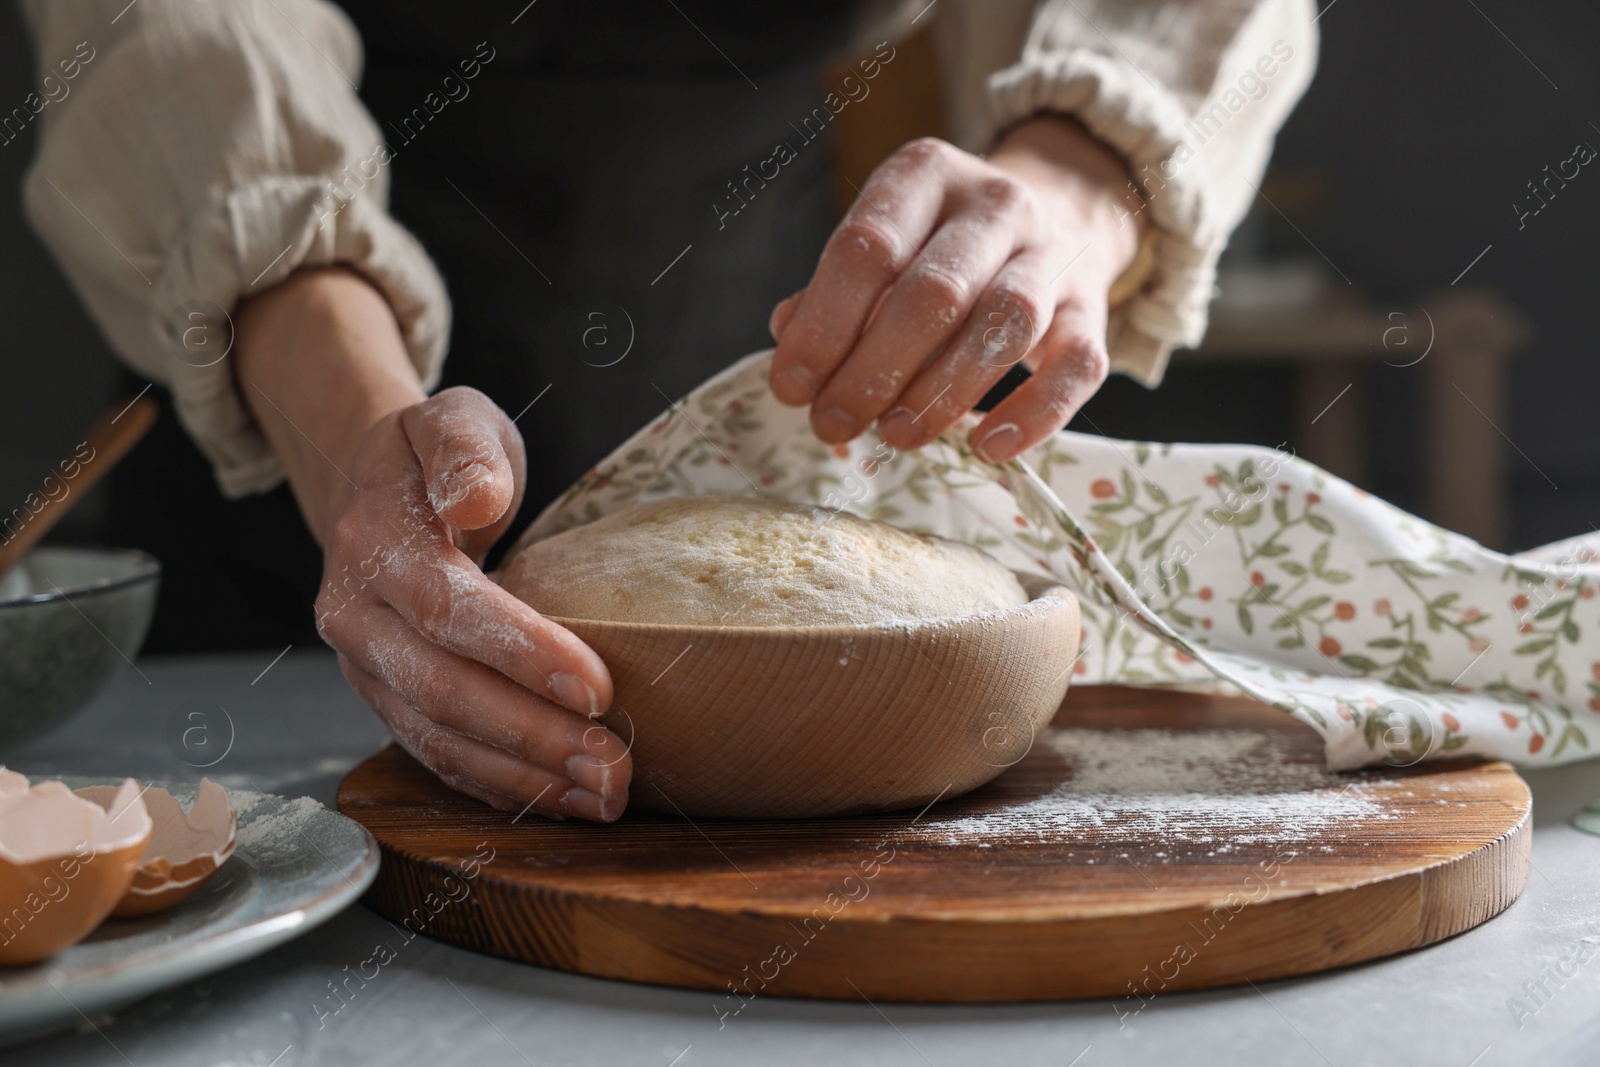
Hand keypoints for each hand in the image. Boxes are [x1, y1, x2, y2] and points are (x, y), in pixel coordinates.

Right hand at [236, 268, 629, 821]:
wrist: (372, 489)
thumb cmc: (435, 458)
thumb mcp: (450, 419)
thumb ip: (463, 449)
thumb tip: (474, 496)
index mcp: (373, 544)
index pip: (445, 608)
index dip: (520, 652)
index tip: (598, 687)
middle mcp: (356, 616)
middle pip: (443, 690)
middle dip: (533, 734)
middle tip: (614, 763)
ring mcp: (366, 668)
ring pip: (439, 738)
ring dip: (524, 775)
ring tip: (604, 794)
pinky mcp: (388, 700)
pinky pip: (440, 755)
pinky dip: (502, 786)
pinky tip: (564, 799)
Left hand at [767, 116, 1144, 462]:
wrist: (1058, 211)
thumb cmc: (940, 244)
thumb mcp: (883, 242)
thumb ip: (832, 291)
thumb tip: (792, 344)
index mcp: (926, 175)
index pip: (868, 248)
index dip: (823, 324)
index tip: (792, 387)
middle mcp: (996, 204)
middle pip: (934, 292)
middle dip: (875, 369)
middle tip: (836, 423)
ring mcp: (1053, 253)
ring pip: (1005, 322)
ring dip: (943, 392)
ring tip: (896, 436)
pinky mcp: (1092, 308)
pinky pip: (1077, 366)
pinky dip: (1035, 413)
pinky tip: (987, 446)